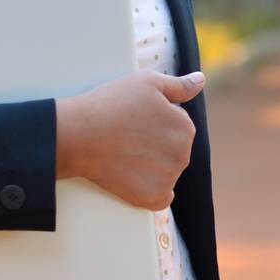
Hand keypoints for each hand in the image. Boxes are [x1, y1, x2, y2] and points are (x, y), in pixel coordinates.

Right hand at [55, 70, 203, 209]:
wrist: (78, 135)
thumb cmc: (112, 104)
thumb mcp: (148, 82)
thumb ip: (180, 85)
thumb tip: (201, 81)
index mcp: (185, 128)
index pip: (177, 126)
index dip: (155, 121)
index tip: (136, 120)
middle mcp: (183, 155)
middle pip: (172, 150)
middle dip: (155, 145)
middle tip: (128, 137)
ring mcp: (168, 178)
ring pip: (166, 173)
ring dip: (151, 166)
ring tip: (125, 154)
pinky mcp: (152, 198)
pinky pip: (160, 197)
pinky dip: (148, 190)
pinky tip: (131, 177)